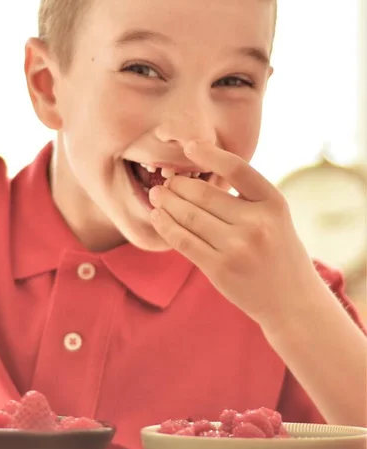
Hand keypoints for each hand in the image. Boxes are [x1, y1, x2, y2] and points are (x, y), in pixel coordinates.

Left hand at [149, 140, 324, 327]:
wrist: (292, 301)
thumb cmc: (277, 251)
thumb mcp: (274, 217)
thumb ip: (245, 197)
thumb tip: (195, 175)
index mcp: (273, 203)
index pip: (237, 169)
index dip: (209, 154)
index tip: (188, 147)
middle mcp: (257, 223)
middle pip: (204, 194)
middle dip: (178, 185)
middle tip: (165, 181)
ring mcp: (238, 247)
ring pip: (189, 216)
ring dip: (166, 202)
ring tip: (157, 195)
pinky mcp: (220, 268)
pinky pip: (183, 241)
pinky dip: (166, 226)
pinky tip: (157, 216)